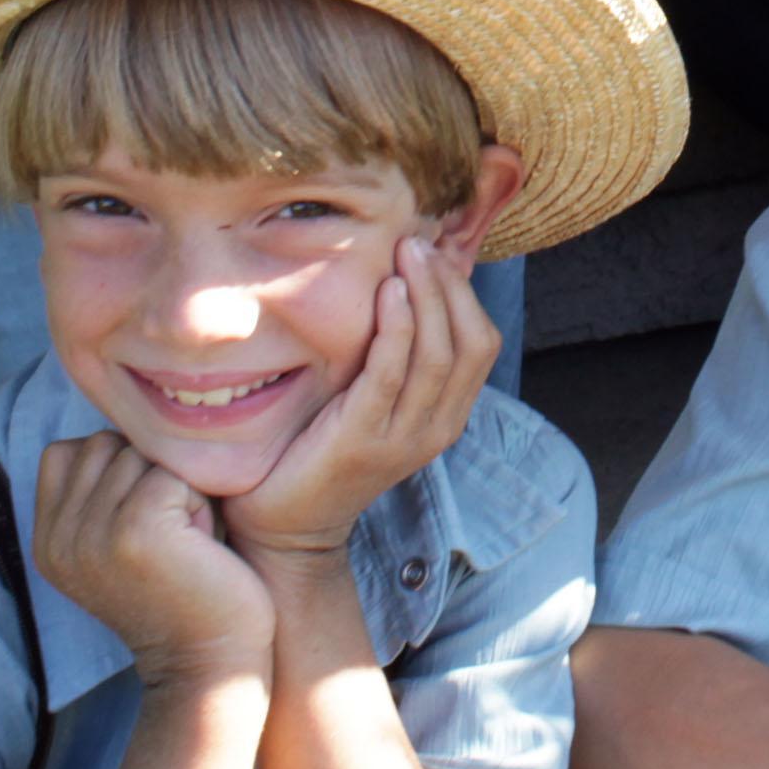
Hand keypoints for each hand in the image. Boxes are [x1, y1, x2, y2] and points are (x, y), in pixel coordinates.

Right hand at [35, 432, 275, 688]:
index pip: (72, 450)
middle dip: (152, 474)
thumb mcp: (120, 540)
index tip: (146, 524)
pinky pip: (174, 472)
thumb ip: (102, 488)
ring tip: (185, 541)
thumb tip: (123, 405)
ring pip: (144, 453)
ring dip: (179, 488)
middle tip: (172, 535)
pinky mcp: (134, 529)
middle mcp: (58, 536)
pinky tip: (200, 547)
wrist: (209, 664)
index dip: (120, 469)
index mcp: (47, 538)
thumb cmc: (185, 589)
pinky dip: (199, 503)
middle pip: (109, 443)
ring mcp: (92, 533)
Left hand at [219, 240, 498, 564]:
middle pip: (470, 343)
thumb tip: (403, 282)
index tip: (434, 251)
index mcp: (446, 417)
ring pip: (438, 354)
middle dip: (449, 286)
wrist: (286, 524)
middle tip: (417, 243)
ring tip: (406, 255)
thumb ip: (395, 357)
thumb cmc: (323, 449)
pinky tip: (387, 293)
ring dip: (427, 295)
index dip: (464, 293)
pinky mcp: (363, 439)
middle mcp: (436, 429)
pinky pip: (392, 373)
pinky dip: (397, 327)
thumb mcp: (374, 400)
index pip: (482, 344)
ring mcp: (403, 438)